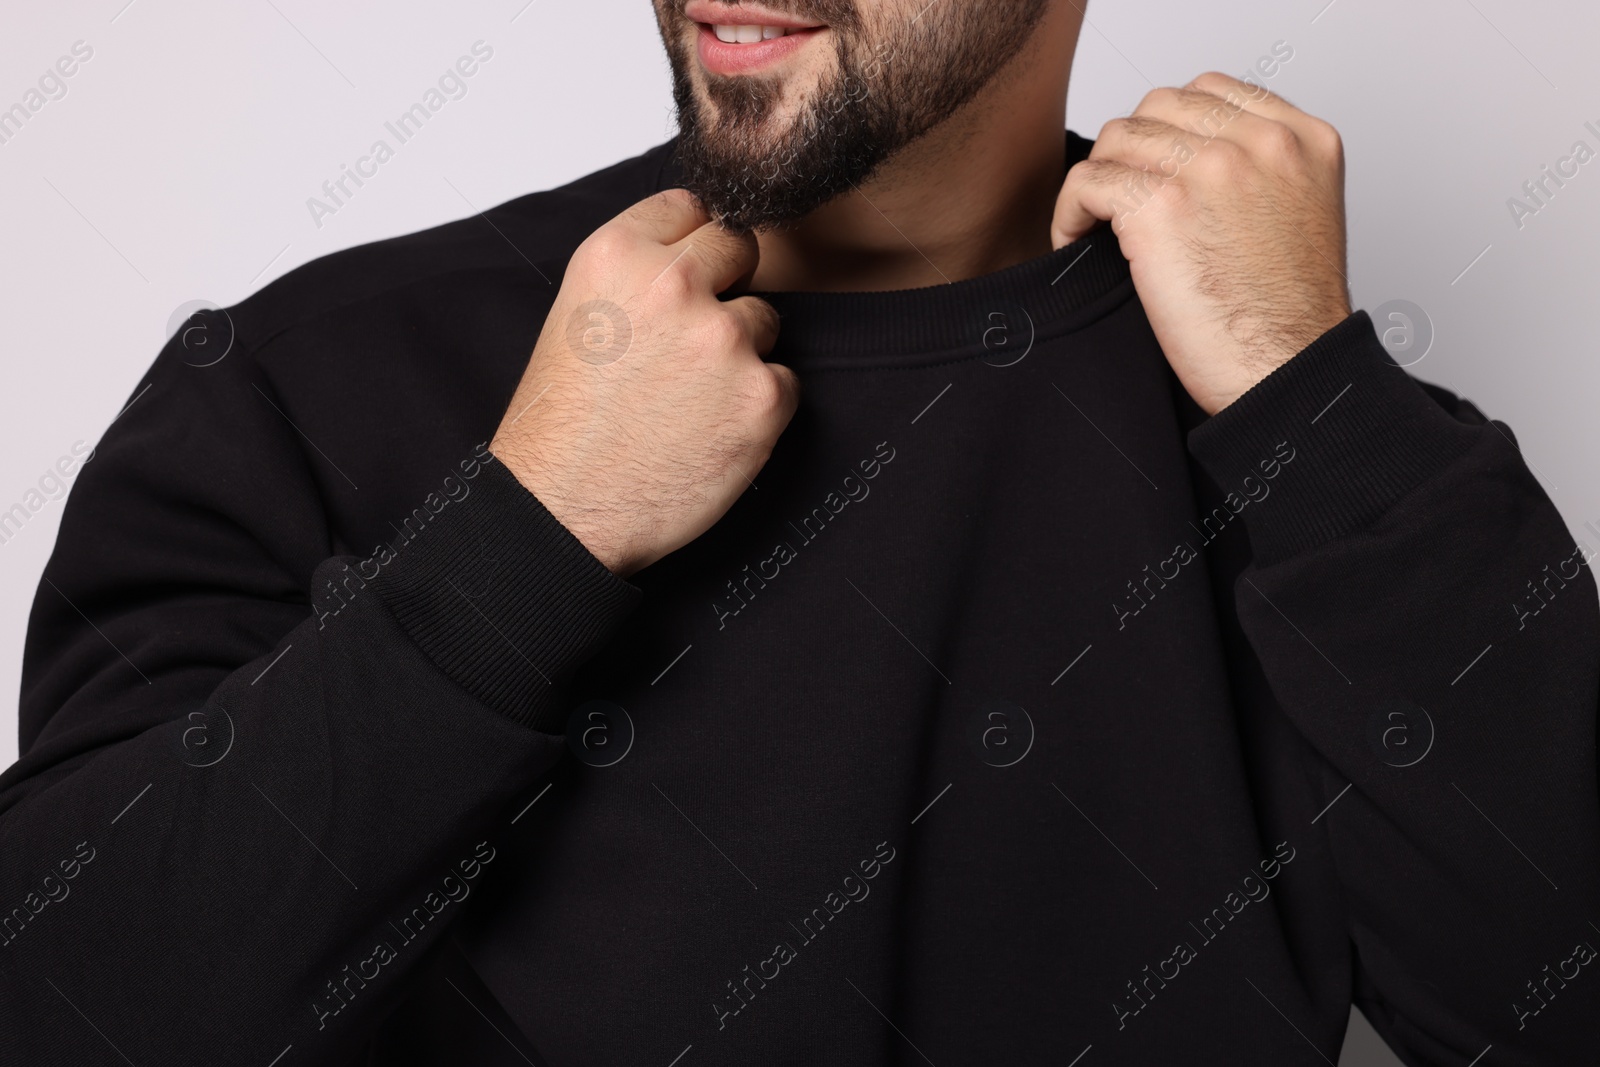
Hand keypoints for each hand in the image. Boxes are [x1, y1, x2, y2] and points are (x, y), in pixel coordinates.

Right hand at [491, 188, 800, 576]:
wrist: (562, 510)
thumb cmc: (563, 425)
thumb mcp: (578, 314)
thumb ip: (636, 272)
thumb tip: (698, 249)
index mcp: (618, 254)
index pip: (690, 208)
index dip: (691, 246)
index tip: (683, 278)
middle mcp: (674, 285)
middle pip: (740, 245)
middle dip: (727, 284)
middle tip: (692, 341)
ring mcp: (724, 340)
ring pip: (765, 319)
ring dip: (742, 353)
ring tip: (689, 399)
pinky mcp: (763, 396)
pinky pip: (785, 381)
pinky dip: (758, 406)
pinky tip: (710, 431)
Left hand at [1052, 72, 1351, 414]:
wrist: (1287, 373)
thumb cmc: (1288, 320)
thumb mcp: (1301, 216)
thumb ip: (1258, 172)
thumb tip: (1184, 160)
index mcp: (1302, 138)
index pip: (1211, 91)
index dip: (1168, 128)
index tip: (1152, 169)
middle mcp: (1260, 141)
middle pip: (1158, 108)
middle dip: (1129, 153)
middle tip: (1117, 201)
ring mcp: (1210, 168)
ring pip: (1118, 139)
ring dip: (1097, 183)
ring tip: (1095, 226)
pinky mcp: (1161, 208)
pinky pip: (1088, 182)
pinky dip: (1070, 212)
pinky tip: (1077, 242)